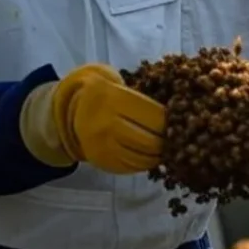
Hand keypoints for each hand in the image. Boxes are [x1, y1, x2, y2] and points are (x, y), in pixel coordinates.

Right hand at [20, 64, 165, 174]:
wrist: (70, 112)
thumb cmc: (104, 93)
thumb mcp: (116, 82)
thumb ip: (141, 92)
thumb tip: (175, 106)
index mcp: (113, 98)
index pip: (153, 116)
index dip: (169, 121)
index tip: (178, 121)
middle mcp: (105, 123)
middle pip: (149, 139)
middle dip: (166, 141)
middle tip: (176, 138)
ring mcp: (101, 145)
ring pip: (142, 157)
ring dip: (158, 155)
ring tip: (165, 148)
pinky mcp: (101, 160)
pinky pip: (130, 166)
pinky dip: (144, 163)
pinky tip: (150, 156)